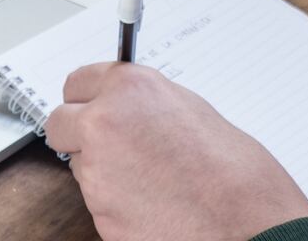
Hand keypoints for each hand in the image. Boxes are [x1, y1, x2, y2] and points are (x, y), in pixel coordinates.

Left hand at [46, 62, 307, 240]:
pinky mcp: (99, 216)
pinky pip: (97, 201)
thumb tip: (129, 107)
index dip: (89, 96)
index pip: (78, 82)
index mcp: (130, 89)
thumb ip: (148, 103)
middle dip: (79, 133)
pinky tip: (151, 202)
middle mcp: (104, 125)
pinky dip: (116, 202)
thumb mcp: (191, 111)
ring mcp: (97, 174)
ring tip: (150, 178)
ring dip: (102, 169)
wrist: (247, 225)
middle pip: (60, 123)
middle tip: (109, 143)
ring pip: (79, 164)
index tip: (93, 103)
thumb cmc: (235, 171)